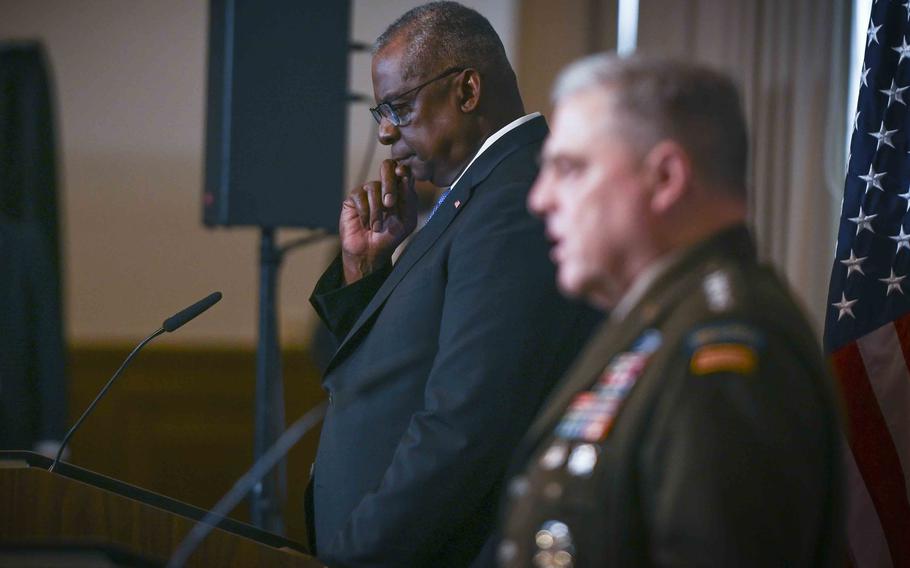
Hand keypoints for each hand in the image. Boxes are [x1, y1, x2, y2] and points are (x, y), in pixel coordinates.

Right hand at [340, 159, 417, 282]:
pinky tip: (366, 224)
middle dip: (389, 185)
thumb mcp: (407, 220)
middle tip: (389, 204)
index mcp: (400, 189)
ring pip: (374, 187)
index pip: (403, 170)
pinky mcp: (353, 198)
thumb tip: (406, 178)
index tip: (403, 177)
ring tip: (377, 227)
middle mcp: (384, 186)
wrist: (371, 251)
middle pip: (387, 167)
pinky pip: (360, 196)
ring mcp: (368, 191)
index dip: (403, 170)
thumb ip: (409, 200)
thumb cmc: (390, 236)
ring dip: (377, 211)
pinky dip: (365, 213)